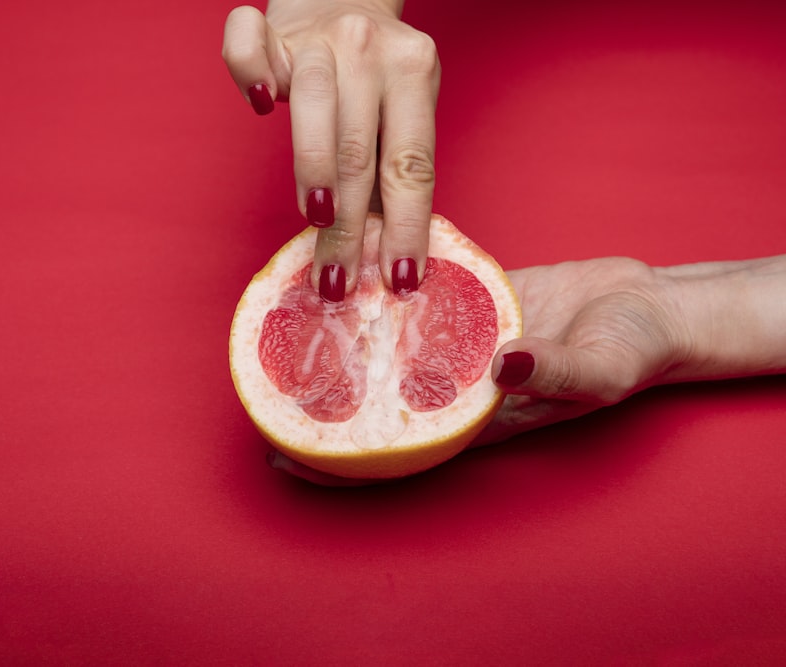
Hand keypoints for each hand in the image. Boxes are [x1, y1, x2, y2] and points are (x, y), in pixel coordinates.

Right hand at [222, 1, 440, 298]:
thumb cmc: (372, 76)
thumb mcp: (400, 113)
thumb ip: (391, 170)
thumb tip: (385, 256)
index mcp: (415, 73)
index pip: (412, 165)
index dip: (405, 226)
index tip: (397, 280)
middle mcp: (371, 50)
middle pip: (361, 151)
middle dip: (349, 227)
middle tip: (337, 279)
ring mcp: (321, 37)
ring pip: (315, 108)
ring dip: (315, 172)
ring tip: (314, 222)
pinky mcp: (272, 31)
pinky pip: (248, 45)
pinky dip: (250, 71)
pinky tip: (261, 105)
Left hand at [266, 257, 691, 483]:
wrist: (651, 308)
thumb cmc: (634, 350)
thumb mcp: (603, 367)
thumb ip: (557, 371)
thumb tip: (504, 364)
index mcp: (480, 415)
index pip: (396, 445)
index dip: (340, 457)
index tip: (283, 454)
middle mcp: (456, 382)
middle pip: (375, 396)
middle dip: (321, 397)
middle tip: (261, 385)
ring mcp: (460, 341)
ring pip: (388, 342)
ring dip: (344, 334)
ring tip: (289, 317)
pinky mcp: (471, 301)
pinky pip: (417, 295)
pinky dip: (384, 283)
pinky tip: (348, 264)